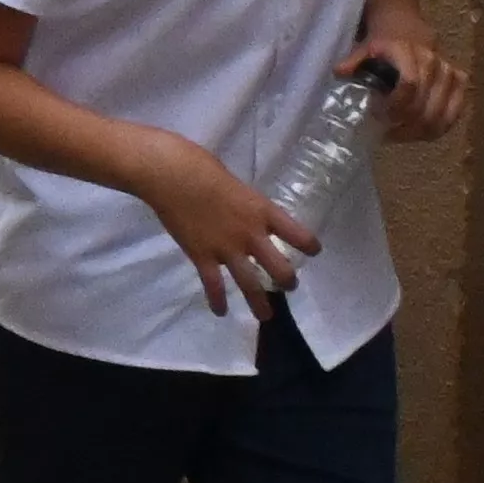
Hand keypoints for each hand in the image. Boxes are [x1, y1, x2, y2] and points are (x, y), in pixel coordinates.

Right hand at [135, 132, 310, 318]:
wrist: (170, 175)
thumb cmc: (200, 167)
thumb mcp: (235, 183)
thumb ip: (243, 203)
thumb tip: (240, 210)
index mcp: (262, 211)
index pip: (298, 234)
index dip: (309, 245)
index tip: (314, 251)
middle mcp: (251, 234)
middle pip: (280, 268)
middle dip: (287, 281)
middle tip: (288, 285)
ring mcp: (226, 249)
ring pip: (250, 284)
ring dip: (259, 302)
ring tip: (265, 315)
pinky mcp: (202, 257)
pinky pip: (213, 285)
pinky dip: (217, 300)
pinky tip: (220, 311)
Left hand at [345, 29, 468, 150]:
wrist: (407, 30)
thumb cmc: (382, 46)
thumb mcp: (363, 49)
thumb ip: (353, 62)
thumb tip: (339, 72)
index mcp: (407, 52)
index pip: (410, 84)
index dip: (396, 105)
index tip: (379, 116)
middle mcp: (433, 61)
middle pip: (424, 105)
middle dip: (405, 124)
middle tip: (386, 131)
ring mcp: (449, 71)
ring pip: (440, 114)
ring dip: (419, 130)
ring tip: (399, 133)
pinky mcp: (460, 81)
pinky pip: (454, 113)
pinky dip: (437, 129)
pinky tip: (419, 133)